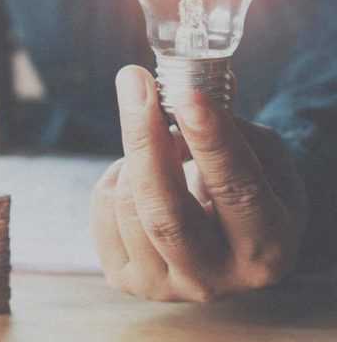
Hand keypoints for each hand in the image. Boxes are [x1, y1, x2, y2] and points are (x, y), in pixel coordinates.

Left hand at [90, 66, 306, 301]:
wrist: (228, 239)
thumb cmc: (250, 187)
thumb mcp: (263, 156)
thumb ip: (230, 128)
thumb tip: (178, 99)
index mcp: (265, 247)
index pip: (236, 191)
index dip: (211, 141)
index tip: (187, 96)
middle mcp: (214, 278)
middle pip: (165, 212)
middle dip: (145, 139)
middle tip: (134, 82)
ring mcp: (166, 285)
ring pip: (128, 206)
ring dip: (135, 154)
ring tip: (159, 142)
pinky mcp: (126, 278)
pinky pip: (103, 209)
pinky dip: (114, 176)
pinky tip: (138, 176)